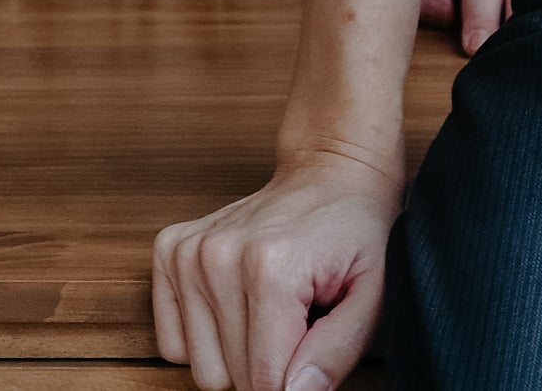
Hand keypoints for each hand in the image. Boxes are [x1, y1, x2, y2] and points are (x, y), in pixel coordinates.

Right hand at [152, 151, 402, 390]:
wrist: (329, 172)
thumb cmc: (353, 234)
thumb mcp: (370, 295)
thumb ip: (337, 352)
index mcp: (270, 267)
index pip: (265, 381)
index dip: (294, 383)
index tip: (313, 348)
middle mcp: (220, 256)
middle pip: (229, 377)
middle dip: (268, 367)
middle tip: (296, 323)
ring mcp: (190, 250)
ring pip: (201, 367)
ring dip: (237, 352)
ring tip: (270, 312)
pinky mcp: (171, 249)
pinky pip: (172, 343)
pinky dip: (206, 337)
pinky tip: (237, 304)